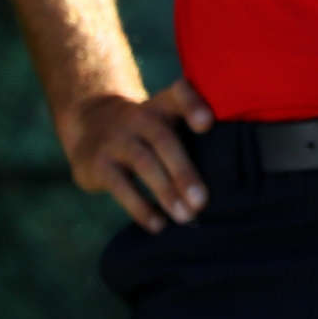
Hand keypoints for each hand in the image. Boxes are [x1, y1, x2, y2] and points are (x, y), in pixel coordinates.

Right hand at [59, 78, 214, 231]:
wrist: (89, 123)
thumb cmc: (145, 129)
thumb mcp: (163, 117)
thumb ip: (191, 134)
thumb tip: (228, 177)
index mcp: (162, 104)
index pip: (179, 94)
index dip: (192, 105)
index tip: (207, 123)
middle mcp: (139, 117)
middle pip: (163, 139)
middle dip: (183, 172)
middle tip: (202, 201)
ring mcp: (116, 140)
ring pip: (144, 163)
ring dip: (166, 192)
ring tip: (185, 216)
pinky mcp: (98, 164)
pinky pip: (121, 186)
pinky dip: (140, 207)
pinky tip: (158, 224)